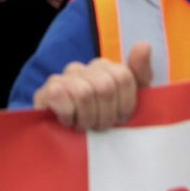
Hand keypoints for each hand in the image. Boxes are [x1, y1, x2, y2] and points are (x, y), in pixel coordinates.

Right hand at [32, 45, 151, 131]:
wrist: (65, 145)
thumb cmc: (101, 123)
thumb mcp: (129, 104)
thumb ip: (140, 74)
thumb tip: (144, 45)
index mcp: (105, 68)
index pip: (123, 76)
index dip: (124, 105)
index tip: (119, 119)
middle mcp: (84, 68)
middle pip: (105, 86)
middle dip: (106, 115)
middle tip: (99, 126)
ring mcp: (63, 77)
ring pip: (84, 92)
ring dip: (86, 118)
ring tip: (84, 126)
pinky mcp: (46, 91)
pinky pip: (60, 96)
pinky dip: (68, 115)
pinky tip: (67, 122)